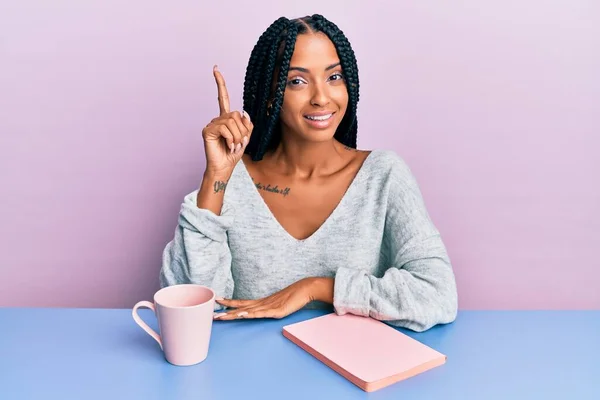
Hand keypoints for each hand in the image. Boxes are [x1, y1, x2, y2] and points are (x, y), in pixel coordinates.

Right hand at [202, 65, 253, 175]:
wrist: (224, 167)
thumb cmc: (233, 153)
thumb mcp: (246, 137)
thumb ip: (247, 124)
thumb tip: (243, 112)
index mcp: (226, 118)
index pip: (223, 97)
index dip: (220, 83)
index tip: (215, 68)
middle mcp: (217, 119)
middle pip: (235, 114)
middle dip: (242, 131)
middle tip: (239, 143)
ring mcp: (211, 124)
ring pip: (231, 121)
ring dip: (238, 136)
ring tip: (234, 146)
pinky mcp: (207, 131)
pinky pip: (224, 128)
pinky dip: (231, 138)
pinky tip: (228, 146)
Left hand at [213, 278, 332, 319]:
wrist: (305, 288)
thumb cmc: (293, 296)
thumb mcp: (279, 305)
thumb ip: (270, 308)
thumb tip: (263, 311)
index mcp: (262, 302)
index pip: (242, 303)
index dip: (229, 302)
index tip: (217, 301)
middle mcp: (262, 303)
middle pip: (240, 307)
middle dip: (225, 311)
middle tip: (212, 314)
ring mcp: (268, 307)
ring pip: (247, 311)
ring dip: (233, 314)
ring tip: (221, 316)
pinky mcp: (276, 311)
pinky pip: (261, 313)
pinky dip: (251, 314)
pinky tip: (243, 314)